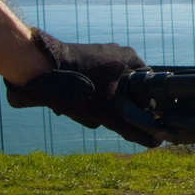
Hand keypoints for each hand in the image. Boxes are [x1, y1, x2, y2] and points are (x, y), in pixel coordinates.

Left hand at [5, 30, 194, 147]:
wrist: (39, 70)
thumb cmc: (79, 88)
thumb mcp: (108, 113)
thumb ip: (132, 128)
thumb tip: (155, 142)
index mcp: (131, 58)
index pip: (148, 85)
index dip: (140, 104)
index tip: (130, 116)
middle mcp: (117, 52)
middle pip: (125, 89)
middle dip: (112, 106)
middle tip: (100, 116)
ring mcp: (98, 53)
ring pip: (105, 88)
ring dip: (95, 104)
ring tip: (80, 112)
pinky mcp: (80, 59)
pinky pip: (89, 83)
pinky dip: (82, 96)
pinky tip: (69, 106)